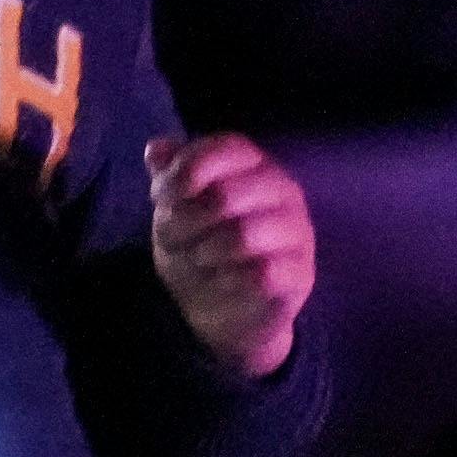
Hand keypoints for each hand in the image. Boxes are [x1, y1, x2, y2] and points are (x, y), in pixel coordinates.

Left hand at [145, 134, 315, 378]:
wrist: (224, 307)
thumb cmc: (201, 244)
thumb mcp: (175, 207)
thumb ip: (169, 175)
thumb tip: (155, 149)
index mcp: (255, 165)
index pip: (225, 148)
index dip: (184, 172)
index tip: (163, 199)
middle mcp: (283, 190)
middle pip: (225, 194)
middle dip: (185, 221)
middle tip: (173, 240)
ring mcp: (298, 231)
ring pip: (243, 235)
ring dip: (204, 253)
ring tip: (198, 261)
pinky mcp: (301, 273)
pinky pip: (262, 274)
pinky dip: (228, 281)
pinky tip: (221, 282)